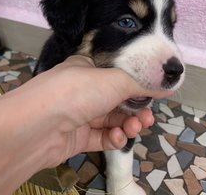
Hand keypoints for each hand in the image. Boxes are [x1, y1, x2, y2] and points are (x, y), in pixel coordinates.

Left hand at [39, 55, 174, 166]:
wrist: (37, 126)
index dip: (137, 83)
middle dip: (136, 108)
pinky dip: (113, 138)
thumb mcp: (114, 80)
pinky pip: (101, 136)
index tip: (154, 92)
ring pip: (111, 119)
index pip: (117, 73)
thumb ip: (142, 83)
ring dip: (127, 123)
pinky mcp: (77, 136)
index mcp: (88, 68)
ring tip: (136, 127)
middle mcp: (83, 89)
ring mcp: (79, 113)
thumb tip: (168, 84)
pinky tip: (118, 137)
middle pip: (117, 98)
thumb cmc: (78, 91)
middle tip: (148, 116)